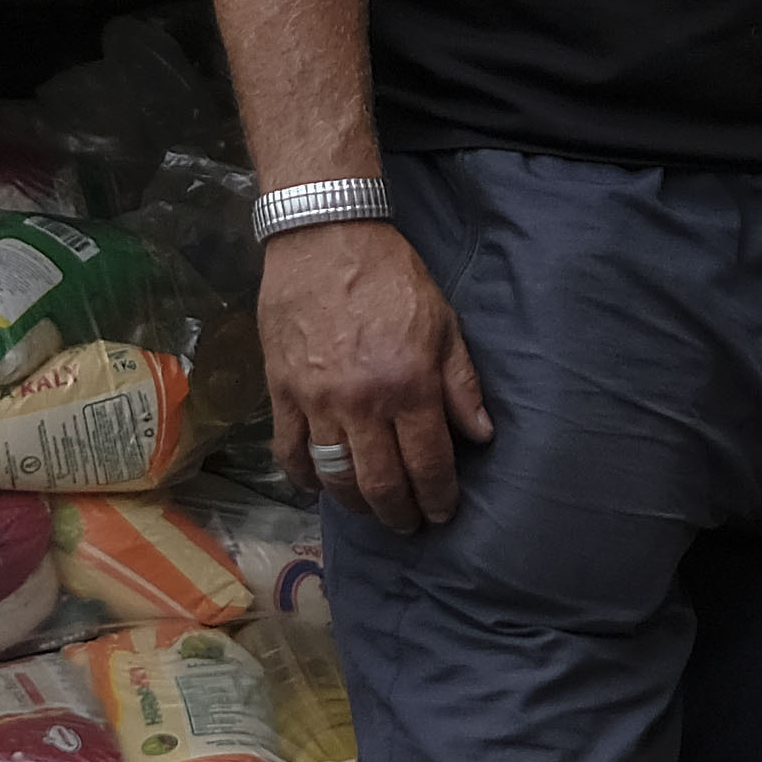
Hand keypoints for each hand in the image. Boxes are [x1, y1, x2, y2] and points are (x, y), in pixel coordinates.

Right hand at [259, 220, 493, 533]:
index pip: (428, 464)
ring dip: (356, 503)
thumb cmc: (391, 276)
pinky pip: (290, 452)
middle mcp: (363, 404)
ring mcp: (316, 402)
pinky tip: (318, 486)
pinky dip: (304, 477)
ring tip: (370, 508)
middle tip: (409, 523)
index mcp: (409, 386)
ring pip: (336, 477)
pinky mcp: (281, 392)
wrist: (324, 238)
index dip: (438, 497)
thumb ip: (461, 384)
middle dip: (399, 513)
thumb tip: (480, 435)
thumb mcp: (443, 323)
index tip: (442, 512)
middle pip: (381, 483)